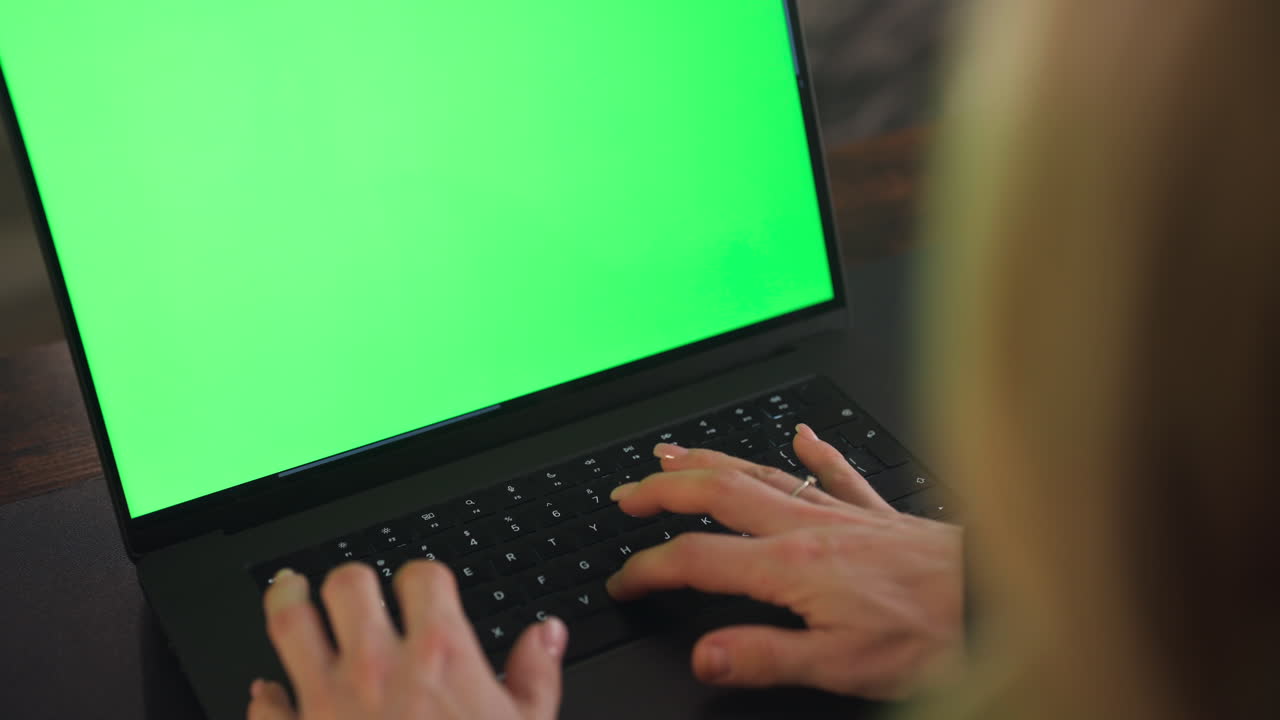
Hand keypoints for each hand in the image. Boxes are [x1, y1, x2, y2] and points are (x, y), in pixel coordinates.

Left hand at [249, 561, 566, 719]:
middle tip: (357, 591)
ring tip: (292, 593)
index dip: (422, 577)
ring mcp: (328, 703)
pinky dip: (266, 696)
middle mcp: (377, 669)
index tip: (422, 588)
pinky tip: (271, 690)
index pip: (422, 577)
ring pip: (290, 623)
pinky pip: (265, 705)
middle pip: (349, 584)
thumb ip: (536, 676)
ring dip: (289, 603)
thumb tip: (546, 635)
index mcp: (439, 657)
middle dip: (353, 581)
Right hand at [606, 424, 963, 698]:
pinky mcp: (876, 513)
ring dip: (712, 460)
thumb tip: (706, 656)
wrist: (998, 599)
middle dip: (663, 490)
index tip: (623, 581)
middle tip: (626, 494)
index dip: (648, 569)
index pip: (697, 559)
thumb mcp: (840, 664)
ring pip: (761, 472)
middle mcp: (809, 528)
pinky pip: (836, 472)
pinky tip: (800, 435)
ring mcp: (841, 514)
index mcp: (792, 566)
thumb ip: (765, 656)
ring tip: (675, 452)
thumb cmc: (932, 633)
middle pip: (717, 493)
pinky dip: (813, 452)